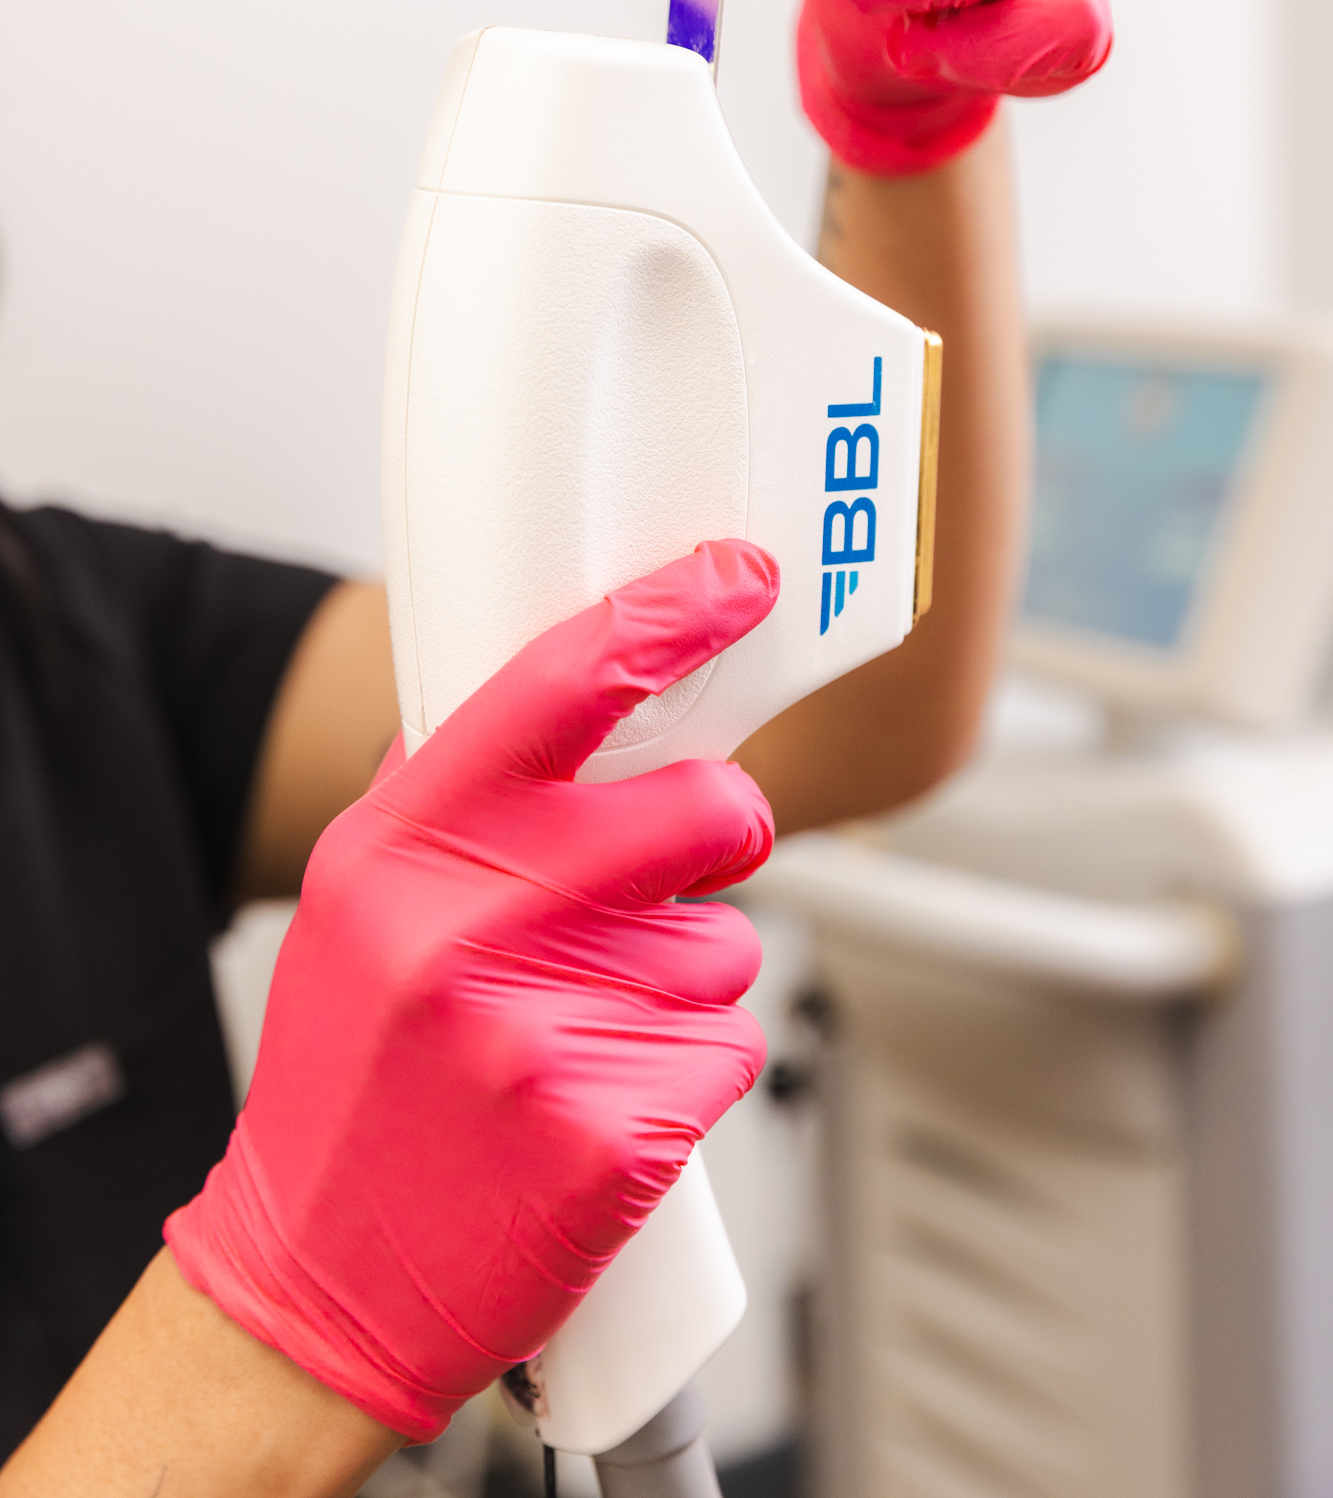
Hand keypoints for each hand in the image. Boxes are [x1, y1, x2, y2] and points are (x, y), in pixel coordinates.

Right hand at [166, 541, 777, 1441]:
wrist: (317, 1276)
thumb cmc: (354, 1075)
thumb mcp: (360, 903)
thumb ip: (458, 801)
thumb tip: (586, 693)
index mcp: (400, 846)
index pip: (556, 685)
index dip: (667, 617)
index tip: (741, 576)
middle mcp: (463, 925)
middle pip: (700, 811)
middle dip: (724, 832)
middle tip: (688, 867)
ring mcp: (537, 1033)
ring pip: (727, 944)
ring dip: (688, 981)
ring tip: (588, 1029)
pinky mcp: (608, 1134)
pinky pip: (730, 1050)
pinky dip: (692, 1074)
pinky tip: (605, 1105)